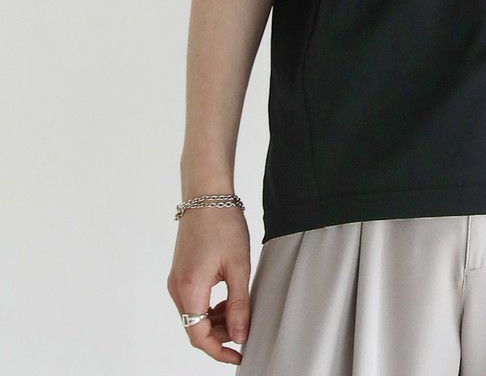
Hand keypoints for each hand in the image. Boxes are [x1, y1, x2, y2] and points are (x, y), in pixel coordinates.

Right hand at [166, 208, 251, 363]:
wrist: (206, 194)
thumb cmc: (223, 224)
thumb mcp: (238, 265)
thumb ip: (239, 303)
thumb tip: (239, 336)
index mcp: (189, 289)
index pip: (199, 336)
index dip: (219, 351)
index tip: (240, 354)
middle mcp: (177, 288)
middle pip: (195, 327)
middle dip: (221, 334)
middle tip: (246, 328)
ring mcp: (177, 280)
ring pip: (194, 315)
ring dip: (216, 320)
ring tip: (241, 311)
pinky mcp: (181, 272)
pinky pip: (193, 300)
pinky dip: (209, 306)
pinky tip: (228, 298)